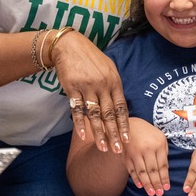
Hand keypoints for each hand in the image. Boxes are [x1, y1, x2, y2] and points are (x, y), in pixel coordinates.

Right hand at [55, 30, 129, 153]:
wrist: (69, 45)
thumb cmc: (90, 57)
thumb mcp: (108, 67)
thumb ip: (114, 86)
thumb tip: (120, 106)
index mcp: (114, 81)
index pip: (121, 108)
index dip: (124, 125)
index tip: (127, 140)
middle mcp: (103, 85)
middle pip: (110, 114)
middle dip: (114, 134)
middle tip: (117, 150)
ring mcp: (87, 87)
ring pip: (94, 114)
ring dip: (99, 133)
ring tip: (102, 148)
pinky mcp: (72, 88)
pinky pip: (77, 109)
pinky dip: (80, 123)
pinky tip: (83, 135)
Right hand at [122, 118, 169, 195]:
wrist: (129, 125)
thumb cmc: (147, 133)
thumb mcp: (160, 138)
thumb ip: (163, 153)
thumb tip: (164, 171)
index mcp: (158, 144)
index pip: (162, 165)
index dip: (164, 178)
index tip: (166, 188)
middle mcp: (147, 149)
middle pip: (153, 170)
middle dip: (156, 184)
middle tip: (159, 194)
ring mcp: (135, 152)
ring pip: (142, 172)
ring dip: (147, 184)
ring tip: (151, 193)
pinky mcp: (126, 155)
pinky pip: (132, 170)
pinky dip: (136, 179)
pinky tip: (140, 186)